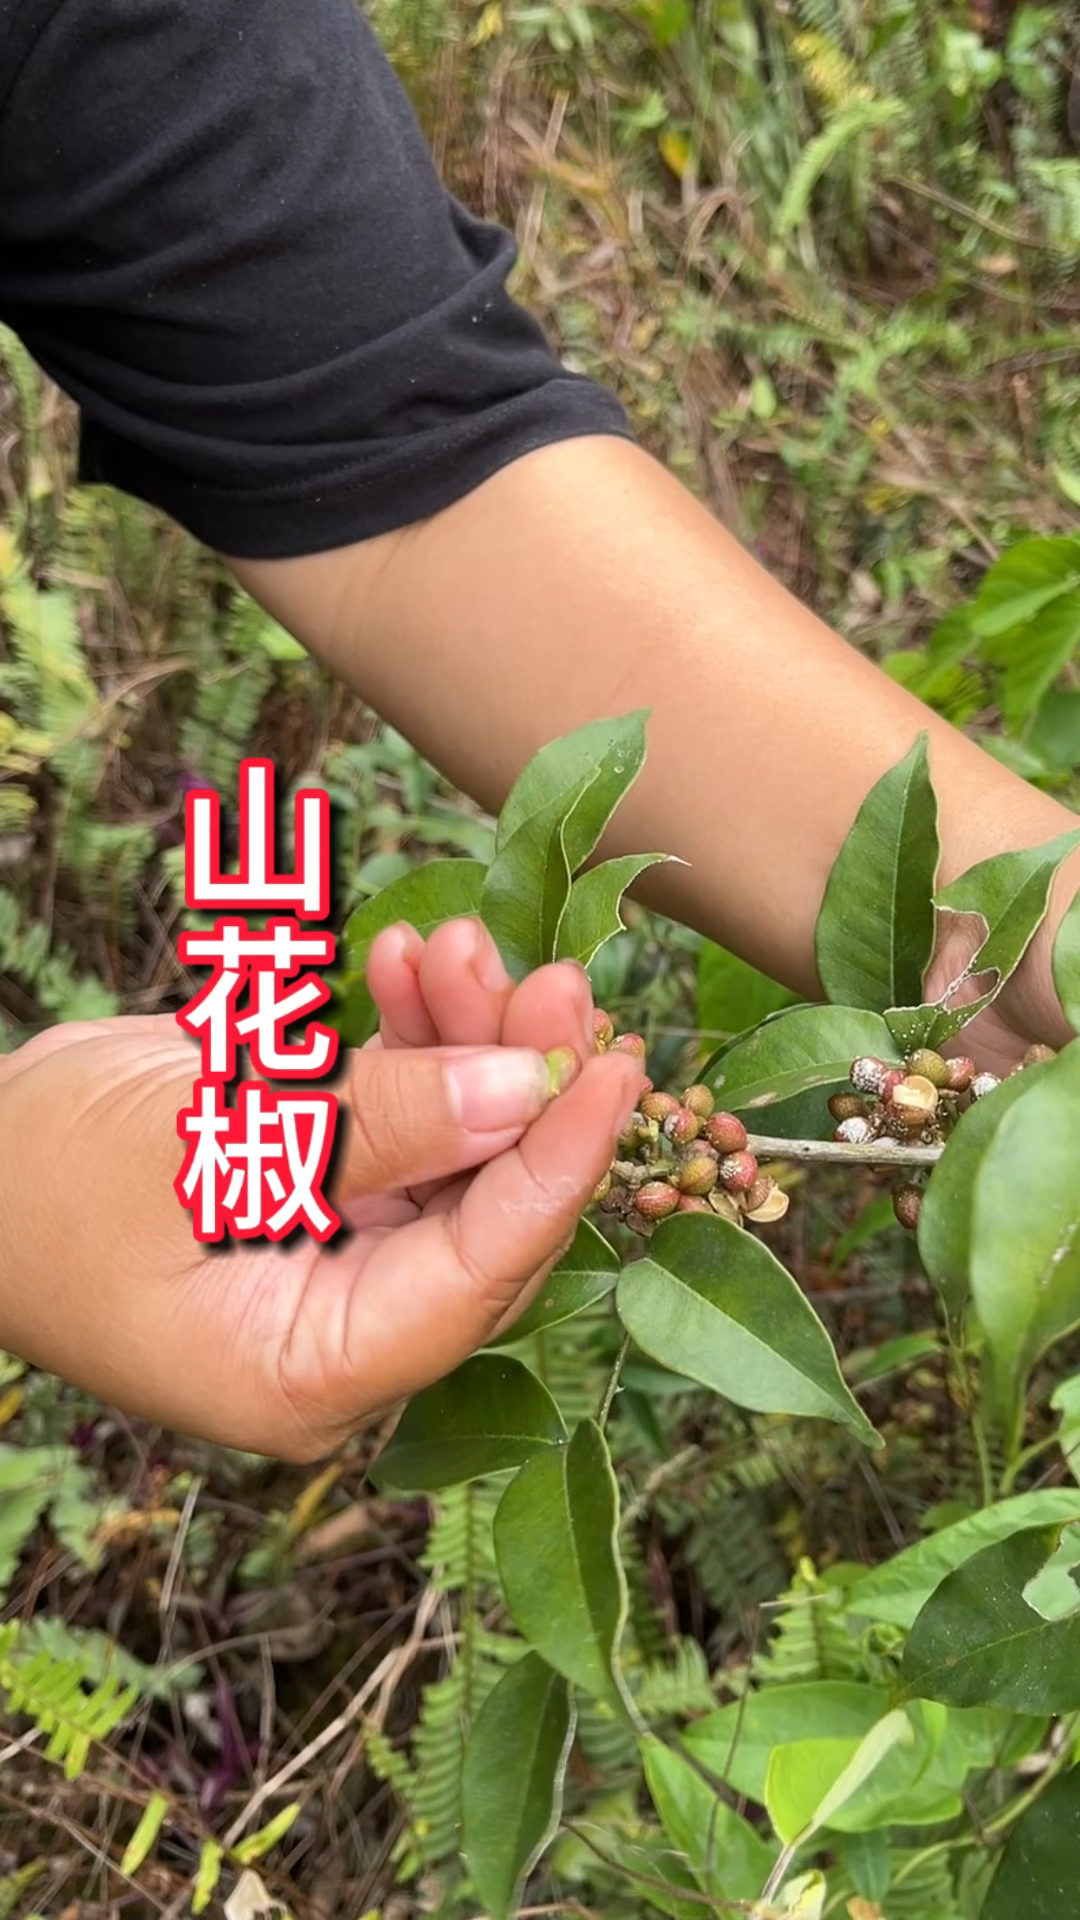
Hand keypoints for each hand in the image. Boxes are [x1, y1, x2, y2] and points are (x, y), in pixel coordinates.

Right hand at [0, 919, 641, 1458]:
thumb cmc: (40, 1179)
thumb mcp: (195, 1143)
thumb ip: (365, 1124)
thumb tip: (517, 1087)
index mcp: (310, 1371)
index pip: (475, 1275)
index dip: (555, 1169)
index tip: (612, 1068)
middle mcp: (346, 1331)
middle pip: (482, 1209)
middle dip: (517, 1082)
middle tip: (547, 978)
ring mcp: (341, 1260)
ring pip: (454, 1151)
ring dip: (465, 1043)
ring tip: (455, 946)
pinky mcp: (329, 1193)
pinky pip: (404, 1119)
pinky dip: (411, 1041)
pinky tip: (407, 964)